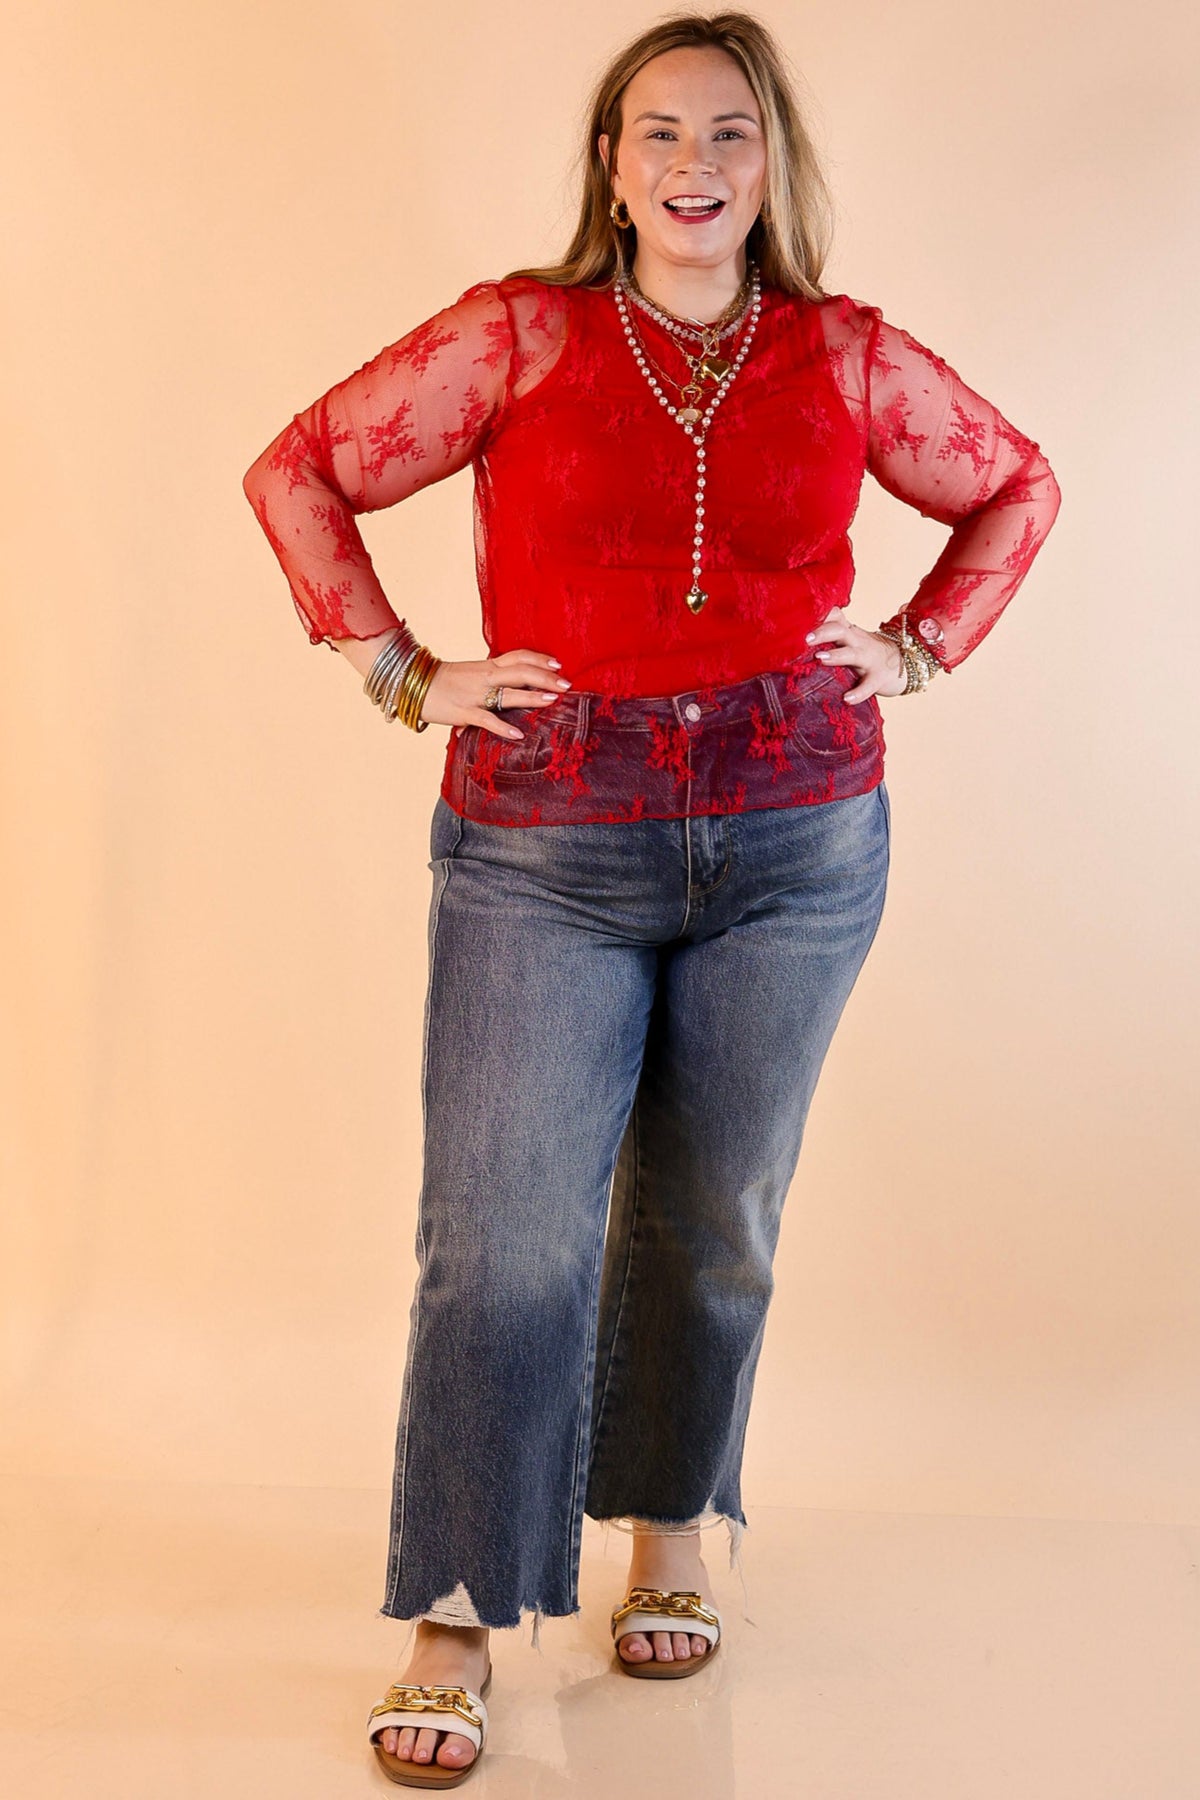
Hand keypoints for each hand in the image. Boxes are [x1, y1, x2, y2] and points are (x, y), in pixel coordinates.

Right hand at [420, 647, 571, 738]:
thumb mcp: (470, 674)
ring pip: (509, 693)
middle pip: (521, 671)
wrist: (412, 683)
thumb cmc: (442, 682)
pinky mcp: (463, 712)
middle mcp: (484, 676)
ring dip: (532, 697)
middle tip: (566, 684)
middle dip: (546, 677)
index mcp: (487, 666)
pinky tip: (518, 735)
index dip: (539, 658)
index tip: (559, 663)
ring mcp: (475, 694)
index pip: (518, 656)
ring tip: (552, 700)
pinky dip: (503, 727)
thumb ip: (490, 678)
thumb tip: (509, 690)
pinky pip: (487, 720)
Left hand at [805, 607, 906, 701]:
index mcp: (848, 632)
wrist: (904, 664)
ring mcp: (869, 659)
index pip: (834, 615)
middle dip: (822, 632)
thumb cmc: (866, 653)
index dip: (819, 614)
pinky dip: (858, 693)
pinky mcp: (878, 678)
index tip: (799, 616)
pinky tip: (847, 699)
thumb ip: (828, 638)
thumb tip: (791, 643)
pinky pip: (868, 685)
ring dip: (836, 655)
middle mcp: (857, 641)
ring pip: (852, 654)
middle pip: (839, 630)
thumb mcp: (849, 641)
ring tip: (820, 658)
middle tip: (805, 639)